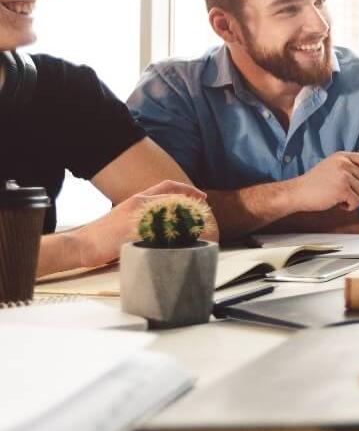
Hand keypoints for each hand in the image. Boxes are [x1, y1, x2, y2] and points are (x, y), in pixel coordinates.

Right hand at [79, 180, 211, 265]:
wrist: (81, 244)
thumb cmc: (102, 235)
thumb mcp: (125, 218)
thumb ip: (143, 215)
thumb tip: (163, 220)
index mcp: (137, 199)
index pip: (167, 186)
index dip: (187, 188)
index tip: (201, 195)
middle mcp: (138, 204)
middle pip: (173, 196)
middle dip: (193, 202)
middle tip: (205, 209)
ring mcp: (135, 217)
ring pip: (170, 211)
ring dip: (186, 217)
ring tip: (198, 224)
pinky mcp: (132, 232)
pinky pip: (158, 230)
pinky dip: (172, 232)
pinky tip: (182, 238)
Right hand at [292, 152, 358, 211]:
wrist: (297, 192)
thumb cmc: (314, 182)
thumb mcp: (331, 165)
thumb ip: (348, 162)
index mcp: (342, 156)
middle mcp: (344, 164)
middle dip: (358, 188)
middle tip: (343, 190)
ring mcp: (343, 176)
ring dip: (352, 198)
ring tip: (337, 196)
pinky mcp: (342, 190)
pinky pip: (357, 202)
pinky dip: (349, 206)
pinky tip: (338, 203)